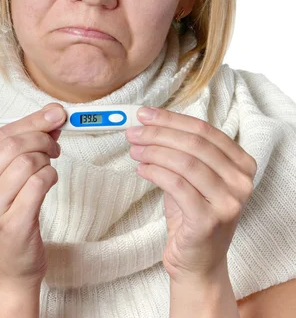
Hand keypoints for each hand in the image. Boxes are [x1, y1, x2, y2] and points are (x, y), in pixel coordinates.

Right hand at [0, 102, 66, 287]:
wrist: (5, 270)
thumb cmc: (5, 219)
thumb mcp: (3, 180)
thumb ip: (21, 146)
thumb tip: (51, 115)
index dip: (30, 120)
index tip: (54, 113)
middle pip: (12, 145)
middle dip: (41, 137)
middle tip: (54, 144)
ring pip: (27, 162)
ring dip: (47, 159)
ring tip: (48, 167)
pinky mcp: (12, 224)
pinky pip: (39, 183)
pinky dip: (51, 176)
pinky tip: (49, 182)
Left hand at [126, 106, 256, 282]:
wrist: (198, 261)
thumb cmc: (193, 213)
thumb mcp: (193, 176)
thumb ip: (180, 149)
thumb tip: (148, 121)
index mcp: (242, 163)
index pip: (204, 130)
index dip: (171, 119)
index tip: (145, 114)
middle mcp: (241, 181)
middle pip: (194, 143)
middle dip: (158, 133)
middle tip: (134, 131)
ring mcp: (229, 202)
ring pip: (185, 162)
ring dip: (154, 151)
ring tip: (134, 150)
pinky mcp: (209, 220)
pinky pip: (176, 185)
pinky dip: (155, 172)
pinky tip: (142, 169)